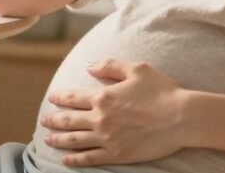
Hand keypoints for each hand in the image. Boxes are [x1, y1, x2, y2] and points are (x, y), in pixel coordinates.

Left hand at [41, 58, 192, 166]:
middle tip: (44, 121)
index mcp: (103, 96)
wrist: (181, 117)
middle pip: (69, 120)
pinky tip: (66, 159)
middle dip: (54, 120)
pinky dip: (75, 159)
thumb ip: (109, 65)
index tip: (51, 98)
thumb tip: (88, 66)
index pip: (73, 97)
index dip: (60, 98)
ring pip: (75, 140)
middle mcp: (101, 118)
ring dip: (59, 140)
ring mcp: (107, 138)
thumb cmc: (161, 90)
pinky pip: (90, 158)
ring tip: (48, 140)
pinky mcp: (117, 154)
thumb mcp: (136, 68)